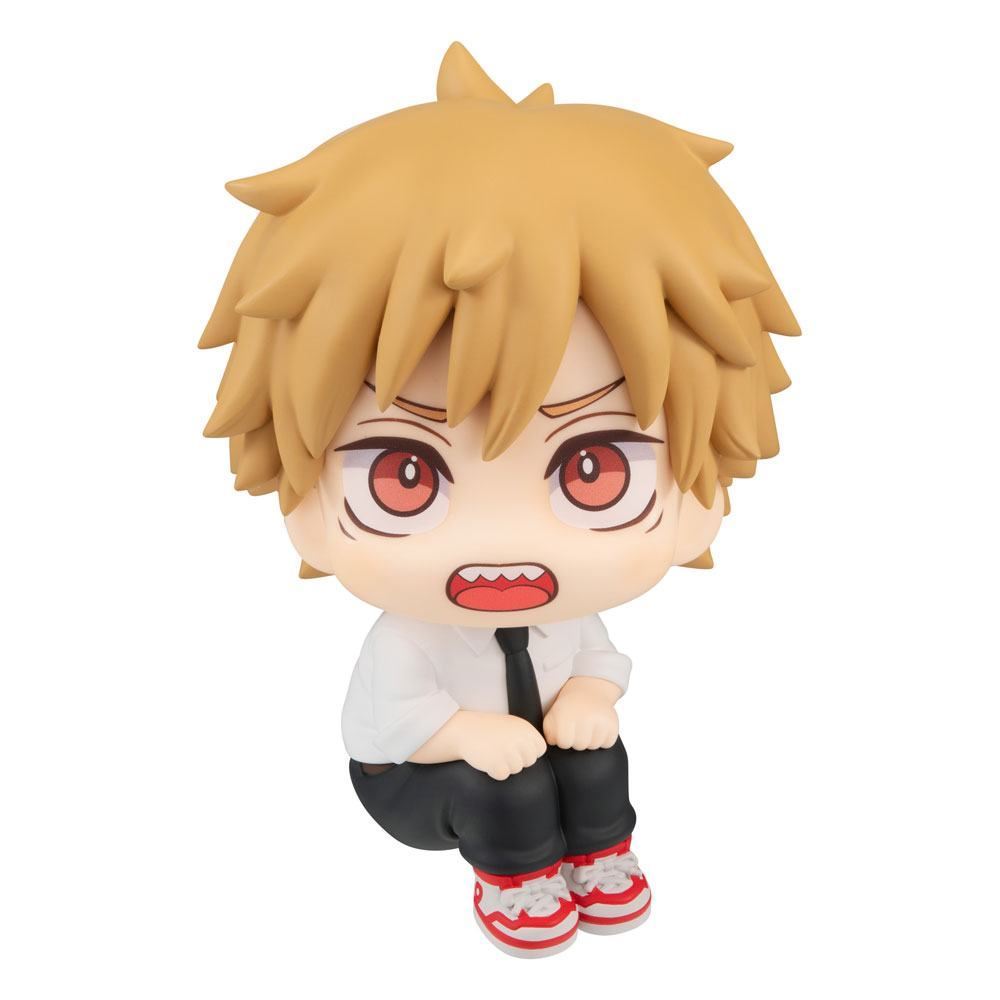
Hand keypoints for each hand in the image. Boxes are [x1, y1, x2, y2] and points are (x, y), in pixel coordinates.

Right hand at [409, 710, 546, 779]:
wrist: (464, 729)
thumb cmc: (488, 729)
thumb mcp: (512, 726)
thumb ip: (527, 738)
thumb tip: (539, 753)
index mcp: (525, 728)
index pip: (540, 749)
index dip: (528, 752)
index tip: (515, 747)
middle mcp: (519, 739)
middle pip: (529, 762)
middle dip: (517, 760)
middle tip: (501, 750)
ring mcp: (508, 752)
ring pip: (516, 770)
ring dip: (505, 765)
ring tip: (493, 752)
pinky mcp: (496, 763)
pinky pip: (502, 775)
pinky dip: (494, 770)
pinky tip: (487, 759)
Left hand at [543, 676, 620, 749]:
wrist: (589, 691)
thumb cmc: (568, 708)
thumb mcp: (552, 716)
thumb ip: (548, 733)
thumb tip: (553, 743)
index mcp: (566, 713)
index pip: (564, 742)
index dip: (563, 739)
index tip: (565, 731)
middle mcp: (584, 716)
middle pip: (580, 745)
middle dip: (577, 740)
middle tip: (577, 728)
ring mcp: (601, 720)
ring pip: (594, 745)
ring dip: (590, 740)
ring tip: (587, 727)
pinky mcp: (613, 723)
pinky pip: (607, 743)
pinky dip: (603, 738)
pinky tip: (598, 728)